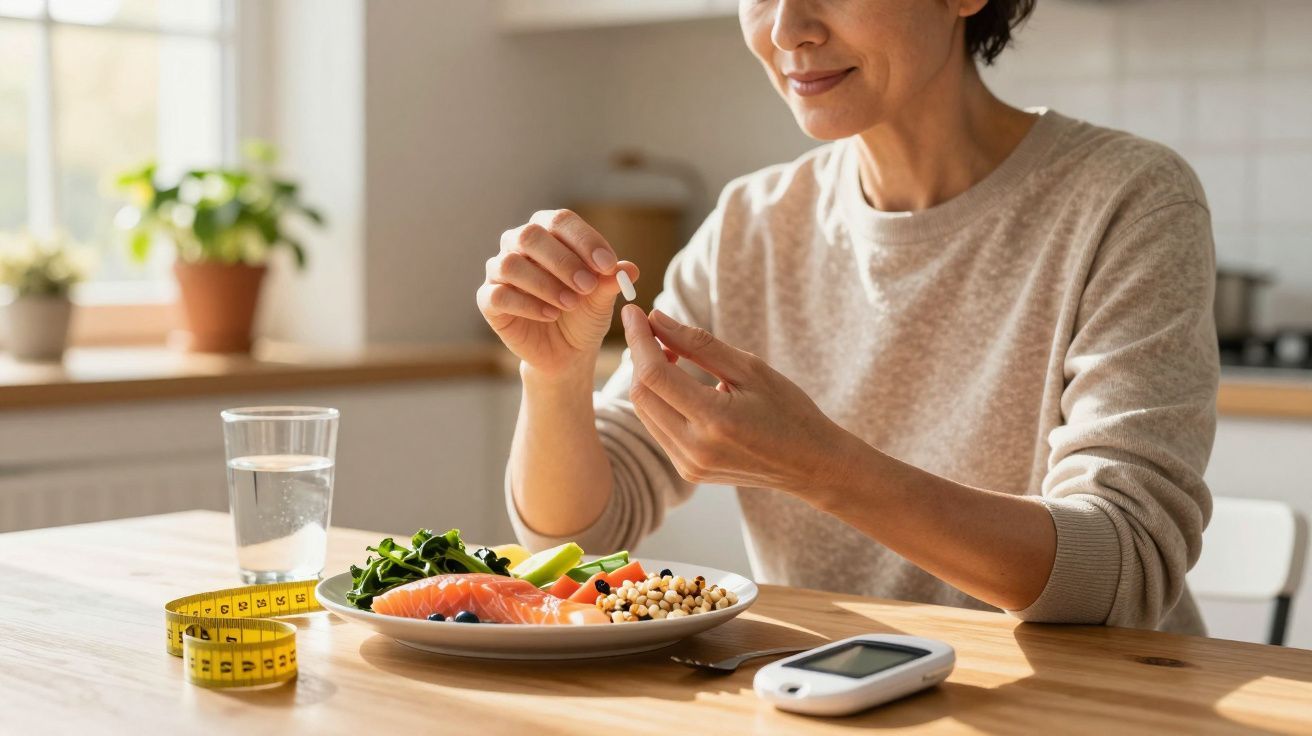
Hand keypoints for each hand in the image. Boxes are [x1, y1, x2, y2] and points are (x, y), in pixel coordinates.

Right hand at [478, 209, 638, 378]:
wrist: (566, 351)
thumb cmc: (583, 314)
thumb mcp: (602, 298)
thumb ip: (610, 281)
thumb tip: (629, 269)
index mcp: (548, 231)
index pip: (561, 221)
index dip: (584, 240)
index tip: (608, 265)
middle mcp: (518, 244)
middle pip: (531, 236)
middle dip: (563, 261)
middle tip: (587, 285)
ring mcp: (499, 271)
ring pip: (511, 264)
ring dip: (544, 284)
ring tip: (570, 304)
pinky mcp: (488, 300)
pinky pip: (498, 295)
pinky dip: (526, 305)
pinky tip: (550, 315)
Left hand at [620, 304, 854, 491]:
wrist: (811, 464)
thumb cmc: (789, 411)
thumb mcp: (750, 368)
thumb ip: (698, 344)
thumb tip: (656, 319)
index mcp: (714, 420)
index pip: (654, 374)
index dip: (638, 339)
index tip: (634, 312)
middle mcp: (695, 448)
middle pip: (641, 394)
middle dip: (639, 356)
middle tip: (656, 330)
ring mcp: (689, 465)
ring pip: (644, 412)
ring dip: (647, 378)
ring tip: (670, 354)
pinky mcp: (688, 471)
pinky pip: (657, 428)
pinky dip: (658, 400)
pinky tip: (677, 384)